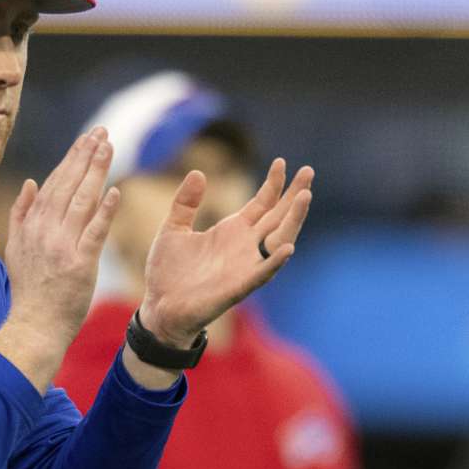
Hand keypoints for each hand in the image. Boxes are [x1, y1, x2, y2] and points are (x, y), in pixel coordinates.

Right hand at [0, 127, 120, 392]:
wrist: (33, 325)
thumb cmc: (29, 290)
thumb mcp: (16, 248)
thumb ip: (21, 214)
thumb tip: (30, 182)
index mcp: (32, 225)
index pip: (54, 183)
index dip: (71, 158)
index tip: (86, 138)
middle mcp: (45, 231)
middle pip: (68, 185)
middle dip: (86, 155)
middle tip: (102, 131)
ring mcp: (62, 246)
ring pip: (81, 201)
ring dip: (96, 172)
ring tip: (109, 147)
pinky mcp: (80, 264)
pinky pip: (94, 233)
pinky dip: (104, 211)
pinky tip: (115, 191)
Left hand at [138, 158, 313, 346]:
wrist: (159, 306)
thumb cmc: (168, 272)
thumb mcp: (173, 229)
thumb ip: (186, 203)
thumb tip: (198, 172)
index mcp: (231, 231)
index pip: (261, 204)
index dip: (273, 184)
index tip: (281, 162)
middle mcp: (244, 246)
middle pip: (278, 216)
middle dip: (294, 195)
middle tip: (309, 171)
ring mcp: (245, 266)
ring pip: (279, 240)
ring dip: (293, 220)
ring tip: (305, 197)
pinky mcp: (238, 287)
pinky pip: (262, 274)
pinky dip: (275, 261)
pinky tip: (288, 247)